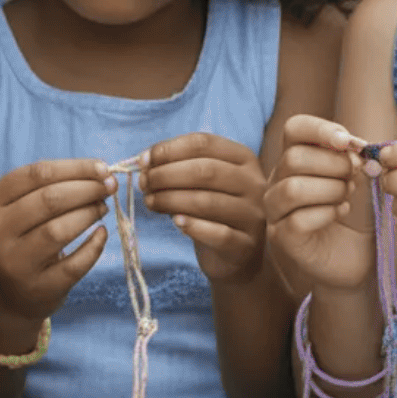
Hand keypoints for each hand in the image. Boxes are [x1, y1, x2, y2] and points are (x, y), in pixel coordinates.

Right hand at [0, 158, 114, 326]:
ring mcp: (15, 263)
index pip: (35, 174)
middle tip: (109, 187)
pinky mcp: (38, 288)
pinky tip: (101, 234)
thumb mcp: (23, 207)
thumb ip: (54, 185)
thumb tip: (100, 173)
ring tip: (102, 207)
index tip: (103, 168)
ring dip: (89, 213)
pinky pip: (74, 264)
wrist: (11, 294)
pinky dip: (94, 246)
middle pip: (49, 200)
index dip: (75, 168)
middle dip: (87, 188)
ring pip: (58, 230)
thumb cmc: (25, 236)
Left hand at [139, 133, 268, 284]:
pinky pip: (219, 234)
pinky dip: (193, 227)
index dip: (169, 149)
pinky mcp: (246, 245)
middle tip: (144, 183)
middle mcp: (253, 183)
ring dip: (171, 200)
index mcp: (243, 158)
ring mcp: (253, 215)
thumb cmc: (214, 210)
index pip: (204, 143)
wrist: (237, 254)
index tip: (143, 160)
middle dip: (166, 175)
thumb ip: (178, 166)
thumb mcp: (203, 182)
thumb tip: (144, 161)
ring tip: (150, 202)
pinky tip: (176, 222)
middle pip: (206, 171)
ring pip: (208, 202)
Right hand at [263, 115, 374, 292]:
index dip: (321, 129)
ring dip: (331, 190)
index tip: (348, 143)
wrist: (360, 255)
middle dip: (334, 166)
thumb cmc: (359, 212)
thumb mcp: (364, 178)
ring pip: (293, 189)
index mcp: (297, 157)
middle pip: (294, 158)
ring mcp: (276, 209)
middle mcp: (279, 180)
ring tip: (347, 198)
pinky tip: (340, 214)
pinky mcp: (282, 236)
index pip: (295, 128)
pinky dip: (326, 214)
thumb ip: (358, 158)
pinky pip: (298, 220)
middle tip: (355, 180)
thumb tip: (355, 147)